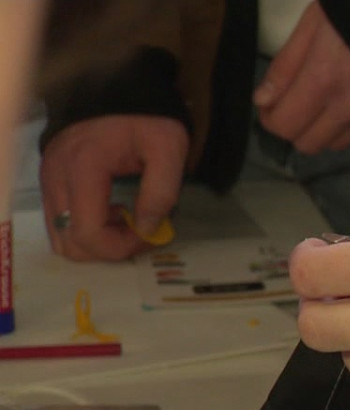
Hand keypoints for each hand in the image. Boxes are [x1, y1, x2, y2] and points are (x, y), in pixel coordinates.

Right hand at [40, 115, 187, 260]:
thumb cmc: (147, 119)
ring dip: (97, 240)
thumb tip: (147, 229)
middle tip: (140, 229)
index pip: (88, 234)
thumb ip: (161, 191)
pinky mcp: (50, 180)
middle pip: (71, 243)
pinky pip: (60, 222)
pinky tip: (111, 211)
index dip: (121, 247)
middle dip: (110, 248)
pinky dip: (85, 228)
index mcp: (83, 169)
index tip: (149, 233)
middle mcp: (56, 177)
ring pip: (61, 237)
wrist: (121, 90)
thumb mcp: (169, 149)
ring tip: (125, 220)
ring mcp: (48, 179)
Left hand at [254, 2, 349, 153]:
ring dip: (318, 130)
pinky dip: (341, 127)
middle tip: (290, 105)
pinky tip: (340, 105)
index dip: (269, 118)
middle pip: (307, 143)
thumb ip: (285, 66)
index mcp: (323, 79)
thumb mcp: (311, 27)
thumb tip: (263, 101)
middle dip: (292, 127)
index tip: (268, 105)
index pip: (284, 124)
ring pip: (332, 144)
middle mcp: (348, 105)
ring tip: (317, 105)